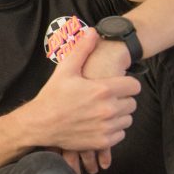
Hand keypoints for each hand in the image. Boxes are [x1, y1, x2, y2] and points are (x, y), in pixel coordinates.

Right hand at [31, 29, 140, 153]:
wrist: (39, 124)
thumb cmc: (52, 96)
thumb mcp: (65, 70)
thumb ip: (82, 50)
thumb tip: (93, 32)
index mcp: (103, 90)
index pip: (134, 86)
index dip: (127, 84)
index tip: (117, 85)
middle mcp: (108, 109)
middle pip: (133, 103)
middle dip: (122, 100)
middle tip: (106, 99)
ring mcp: (106, 127)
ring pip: (127, 119)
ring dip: (119, 115)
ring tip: (102, 111)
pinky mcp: (102, 141)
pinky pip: (120, 134)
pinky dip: (113, 130)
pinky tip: (99, 124)